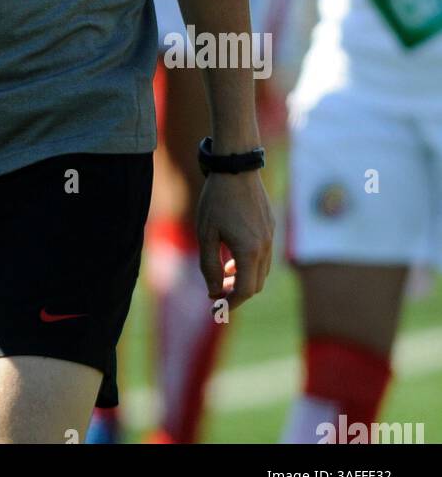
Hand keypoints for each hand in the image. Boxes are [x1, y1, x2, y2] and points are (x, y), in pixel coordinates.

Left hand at [195, 171, 273, 309]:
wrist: (236, 168)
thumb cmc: (216, 200)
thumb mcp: (206, 234)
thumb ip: (209, 265)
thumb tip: (214, 291)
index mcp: (249, 251)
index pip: (245, 291)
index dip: (231, 303)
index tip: (216, 308)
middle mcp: (265, 247)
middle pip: (255, 284)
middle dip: (237, 293)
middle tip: (217, 293)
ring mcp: (270, 236)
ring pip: (261, 270)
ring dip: (244, 278)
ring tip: (224, 275)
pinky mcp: (270, 226)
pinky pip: (264, 255)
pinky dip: (250, 263)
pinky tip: (233, 255)